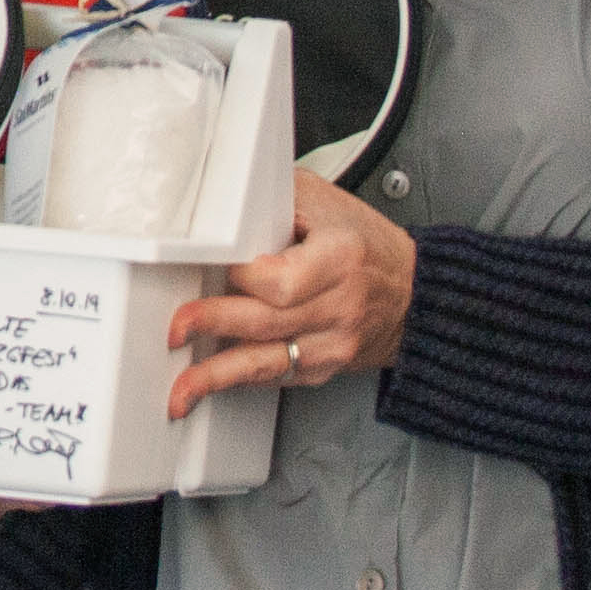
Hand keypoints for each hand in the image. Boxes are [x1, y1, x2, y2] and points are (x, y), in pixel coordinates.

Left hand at [165, 165, 416, 420]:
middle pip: (268, 322)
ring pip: (270, 363)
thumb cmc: (366, 244)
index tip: (214, 268)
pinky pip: (278, 377)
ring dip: (219, 376)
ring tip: (181, 389)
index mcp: (340, 259)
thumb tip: (220, 203)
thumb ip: (273, 200)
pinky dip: (240, 380)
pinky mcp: (326, 367)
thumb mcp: (325, 202)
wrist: (414, 292)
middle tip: (176, 327)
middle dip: (215, 324)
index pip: (283, 280)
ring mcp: (335, 343)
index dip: (243, 278)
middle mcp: (339, 306)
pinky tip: (208, 384)